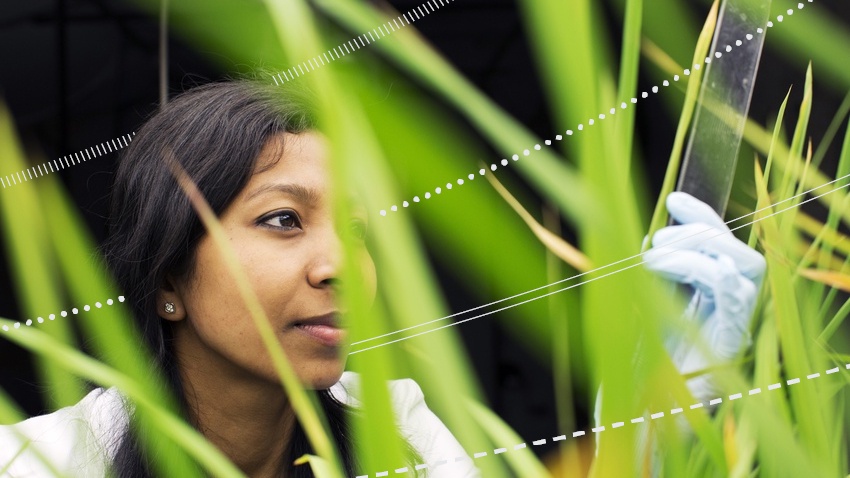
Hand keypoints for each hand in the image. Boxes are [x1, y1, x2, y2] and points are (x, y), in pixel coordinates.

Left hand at [644, 192, 765, 399]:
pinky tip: (679, 272)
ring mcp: (731, 326)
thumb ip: (649, 272)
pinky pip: (738, 301)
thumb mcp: (637, 302)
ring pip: (745, 268)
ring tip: (652, 259)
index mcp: (707, 297)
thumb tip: (650, 233)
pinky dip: (715, 276)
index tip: (674, 199)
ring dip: (697, 251)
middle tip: (654, 242)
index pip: (720, 244)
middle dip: (698, 231)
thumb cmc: (632, 362)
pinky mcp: (728, 346)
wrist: (633, 415)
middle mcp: (726, 309)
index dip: (702, 216)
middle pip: (737, 250)